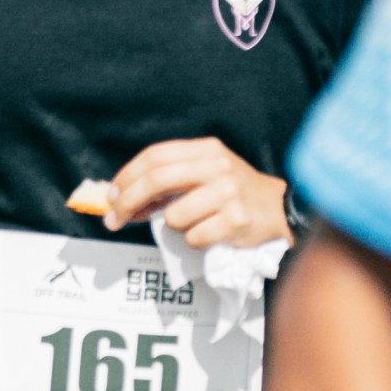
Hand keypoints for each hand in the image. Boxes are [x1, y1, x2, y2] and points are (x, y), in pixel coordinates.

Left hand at [103, 138, 288, 250]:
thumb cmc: (234, 191)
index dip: (126, 176)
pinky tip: (210, 234)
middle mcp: (216, 166)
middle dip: (127, 202)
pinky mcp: (237, 220)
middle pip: (156, 181)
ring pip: (174, 216)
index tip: (110, 196)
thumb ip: (170, 179)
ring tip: (192, 223)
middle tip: (114, 220)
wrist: (280, 209)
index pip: (154, 156)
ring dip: (172, 226)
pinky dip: (194, 241)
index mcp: (205, 149)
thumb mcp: (206, 171)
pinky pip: (194, 237)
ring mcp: (228, 193)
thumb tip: (123, 200)